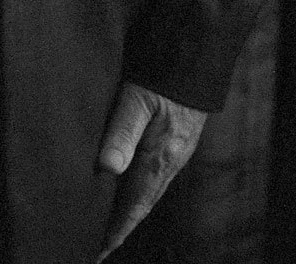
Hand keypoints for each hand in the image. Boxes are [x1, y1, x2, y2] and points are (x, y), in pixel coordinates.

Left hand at [97, 82, 206, 257]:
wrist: (198, 52)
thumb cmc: (166, 74)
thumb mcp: (137, 99)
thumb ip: (122, 132)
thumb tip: (105, 169)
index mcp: (161, 159)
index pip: (134, 206)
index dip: (116, 229)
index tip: (99, 251)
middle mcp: (169, 161)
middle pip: (141, 203)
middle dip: (120, 224)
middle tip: (98, 243)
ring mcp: (173, 150)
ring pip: (147, 189)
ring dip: (127, 206)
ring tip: (107, 220)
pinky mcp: (173, 138)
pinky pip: (152, 173)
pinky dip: (136, 186)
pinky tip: (126, 182)